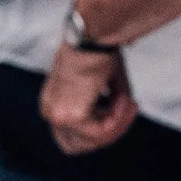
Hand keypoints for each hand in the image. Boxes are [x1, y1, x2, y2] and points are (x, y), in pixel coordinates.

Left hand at [41, 38, 136, 154]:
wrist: (91, 36)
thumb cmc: (96, 48)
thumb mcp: (101, 78)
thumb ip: (106, 98)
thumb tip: (123, 108)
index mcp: (52, 100)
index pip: (73, 132)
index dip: (102, 125)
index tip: (125, 105)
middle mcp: (50, 111)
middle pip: (79, 144)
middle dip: (109, 132)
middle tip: (129, 110)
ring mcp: (58, 116)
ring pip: (92, 142)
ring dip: (118, 124)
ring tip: (130, 101)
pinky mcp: (71, 117)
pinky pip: (101, 132)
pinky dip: (118, 119)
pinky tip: (126, 100)